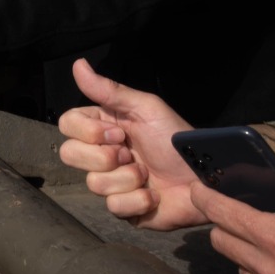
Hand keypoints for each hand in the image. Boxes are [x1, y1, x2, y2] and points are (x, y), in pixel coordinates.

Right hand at [56, 59, 204, 229]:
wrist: (207, 178)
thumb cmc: (178, 140)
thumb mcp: (146, 108)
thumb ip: (109, 90)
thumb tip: (78, 64)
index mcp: (103, 127)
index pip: (67, 125)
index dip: (88, 131)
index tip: (119, 132)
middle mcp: (101, 155)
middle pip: (69, 154)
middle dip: (104, 156)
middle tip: (130, 153)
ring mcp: (111, 183)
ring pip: (94, 184)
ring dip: (128, 178)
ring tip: (148, 174)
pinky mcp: (124, 209)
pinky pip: (114, 207)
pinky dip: (138, 200)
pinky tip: (154, 195)